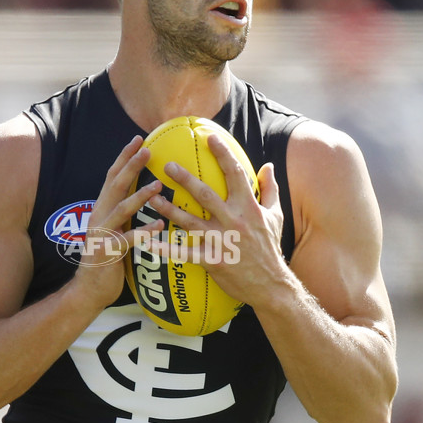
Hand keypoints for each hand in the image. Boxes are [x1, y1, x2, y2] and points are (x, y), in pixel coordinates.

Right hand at [73, 136, 163, 309]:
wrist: (90, 289)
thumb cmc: (108, 258)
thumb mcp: (115, 229)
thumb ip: (124, 212)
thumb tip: (143, 193)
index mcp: (101, 208)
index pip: (112, 176)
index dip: (124, 157)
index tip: (139, 139)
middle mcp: (98, 216)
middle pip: (114, 186)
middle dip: (131, 166)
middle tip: (148, 150)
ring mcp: (101, 234)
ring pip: (120, 210)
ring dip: (139, 196)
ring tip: (158, 185)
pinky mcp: (107, 252)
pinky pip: (127, 239)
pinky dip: (143, 231)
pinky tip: (160, 225)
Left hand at [147, 134, 287, 307]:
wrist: (270, 285)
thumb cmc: (270, 248)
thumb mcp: (275, 216)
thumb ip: (270, 189)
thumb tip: (268, 165)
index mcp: (249, 207)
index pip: (235, 174)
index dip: (222, 154)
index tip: (210, 137)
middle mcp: (234, 221)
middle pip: (205, 195)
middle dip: (185, 179)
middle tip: (168, 166)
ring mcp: (222, 241)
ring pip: (189, 221)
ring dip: (168, 208)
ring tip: (151, 197)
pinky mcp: (212, 260)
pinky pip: (184, 253)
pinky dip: (165, 248)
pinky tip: (148, 242)